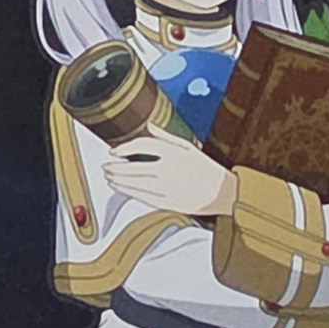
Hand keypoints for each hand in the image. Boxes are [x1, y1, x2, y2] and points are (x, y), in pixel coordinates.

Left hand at [101, 135, 233, 219]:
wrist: (223, 192)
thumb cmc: (206, 169)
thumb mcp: (188, 146)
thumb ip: (165, 136)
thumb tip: (149, 125)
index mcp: (173, 152)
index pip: (141, 146)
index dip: (124, 148)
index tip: (113, 152)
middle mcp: (167, 169)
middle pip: (132, 167)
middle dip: (115, 167)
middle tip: (105, 166)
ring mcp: (166, 187)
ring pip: (133, 183)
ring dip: (118, 180)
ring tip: (109, 177)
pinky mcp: (166, 202)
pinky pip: (141, 196)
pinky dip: (128, 191)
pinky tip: (120, 188)